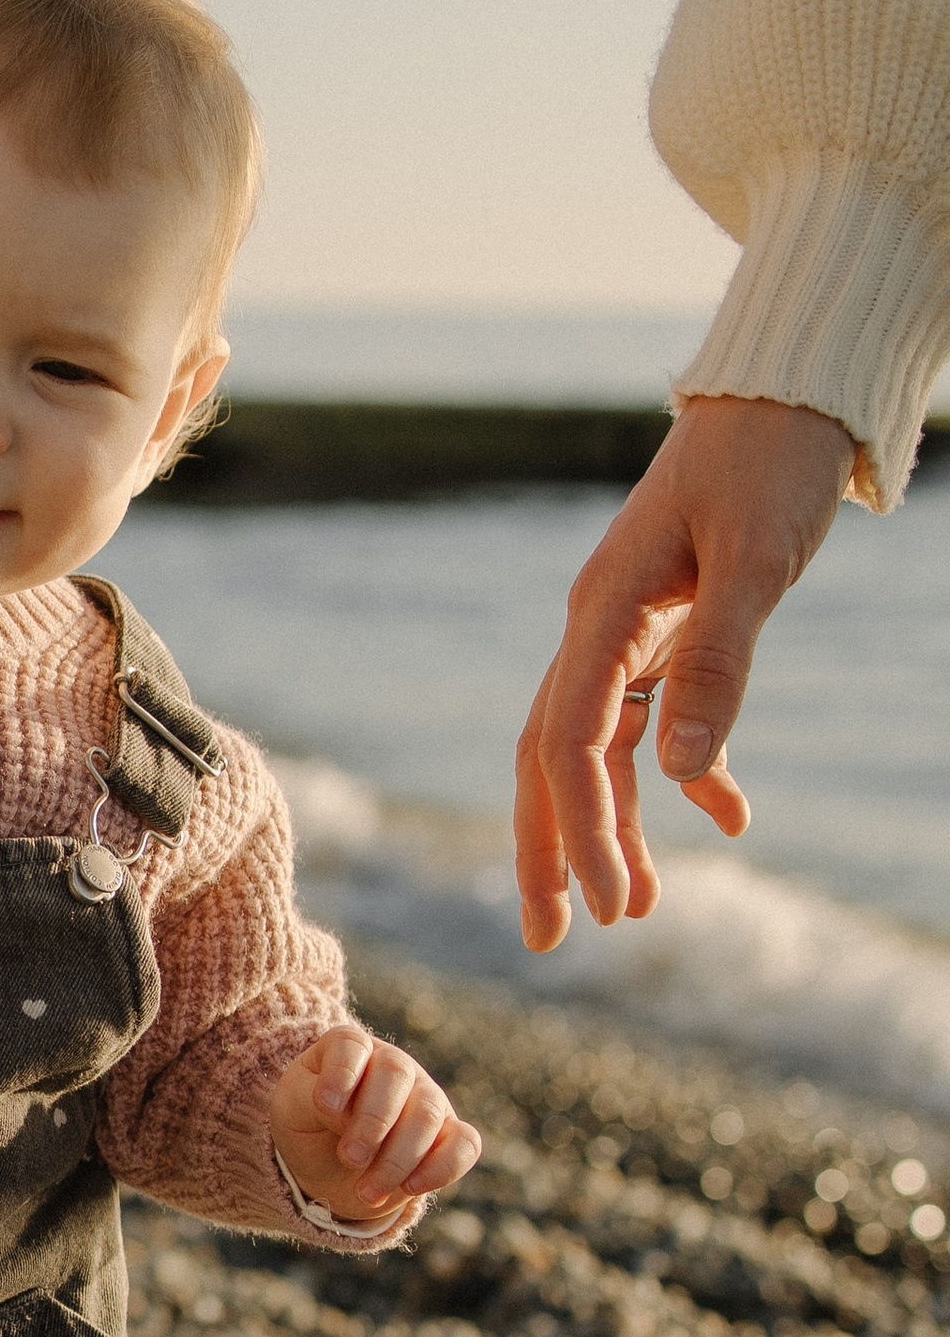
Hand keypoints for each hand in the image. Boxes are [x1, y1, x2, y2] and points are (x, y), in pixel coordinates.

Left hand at [268, 1027, 481, 1223]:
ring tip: (366, 1192)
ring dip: (397, 1158)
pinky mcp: (448, 1134)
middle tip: (350, 1158)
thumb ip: (311, 1098)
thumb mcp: (293, 1108)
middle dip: (373, 1121)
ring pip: (428, 1114)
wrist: (329, 1164)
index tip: (325, 1106)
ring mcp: (425, 1097)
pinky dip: (442, 1167)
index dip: (341, 1072)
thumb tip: (341, 1108)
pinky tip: (411, 1188)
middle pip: (396, 1074)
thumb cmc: (308, 1124)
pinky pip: (464, 1144)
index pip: (351, 1046)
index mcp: (350, 1049)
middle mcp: (393, 1065)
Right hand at [512, 396, 857, 951]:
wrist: (787, 396)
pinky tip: (729, 818)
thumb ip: (718, 666)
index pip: (569, 742)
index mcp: (602, 614)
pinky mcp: (667, 633)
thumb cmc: (769, 463)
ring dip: (612, 829)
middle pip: (551, 760)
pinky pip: (657, 721)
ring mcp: (628, 633)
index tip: (612, 907)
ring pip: (598, 751)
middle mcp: (598, 630)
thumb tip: (684, 779)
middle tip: (550, 940)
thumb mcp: (754, 562)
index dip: (582, 830)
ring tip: (638, 908)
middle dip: (549, 851)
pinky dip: (685, 775)